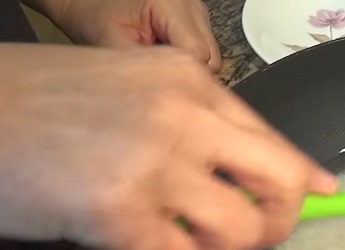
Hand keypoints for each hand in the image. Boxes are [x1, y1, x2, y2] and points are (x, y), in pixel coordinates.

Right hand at [0, 44, 335, 249]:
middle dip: (278, 222)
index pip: (275, 141)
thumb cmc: (42, 104)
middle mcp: (185, 116)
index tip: (321, 197)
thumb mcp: (133, 89)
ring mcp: (155, 162)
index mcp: (190, 82)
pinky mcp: (120, 210)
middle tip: (251, 236)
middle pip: (281, 184)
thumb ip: (196, 124)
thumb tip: (252, 169)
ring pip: (239, 230)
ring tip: (178, 245)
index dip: (304, 179)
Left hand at [27, 0, 220, 71]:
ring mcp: (197, 12)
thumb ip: (144, 72)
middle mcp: (191, 5)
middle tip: (155, 78)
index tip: (158, 90)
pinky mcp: (197, 20)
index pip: (198, 57)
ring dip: (188, 70)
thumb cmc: (91, 13)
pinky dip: (186, 62)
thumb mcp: (111, 44)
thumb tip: (166, 102)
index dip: (180, 79)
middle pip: (211, 60)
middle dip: (187, 77)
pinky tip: (162, 58)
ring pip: (212, 59)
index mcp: (171, 5)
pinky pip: (204, 53)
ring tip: (156, 65)